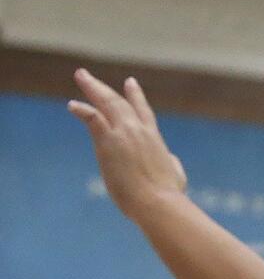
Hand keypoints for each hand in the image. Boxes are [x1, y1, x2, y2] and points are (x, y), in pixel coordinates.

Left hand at [68, 69, 187, 222]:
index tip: (130, 82)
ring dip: (92, 88)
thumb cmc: (168, 195)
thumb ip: (171, 163)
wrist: (159, 202)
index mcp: (154, 138)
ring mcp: (124, 133)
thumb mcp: (175, 173)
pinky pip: (93, 118)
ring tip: (81, 76)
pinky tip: (72, 105)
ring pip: (106, 103)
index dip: (136, 96)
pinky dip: (82, 110)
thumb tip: (170, 160)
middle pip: (119, 102)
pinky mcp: (109, 142)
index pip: (144, 111)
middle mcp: (139, 130)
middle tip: (86, 76)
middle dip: (102, 88)